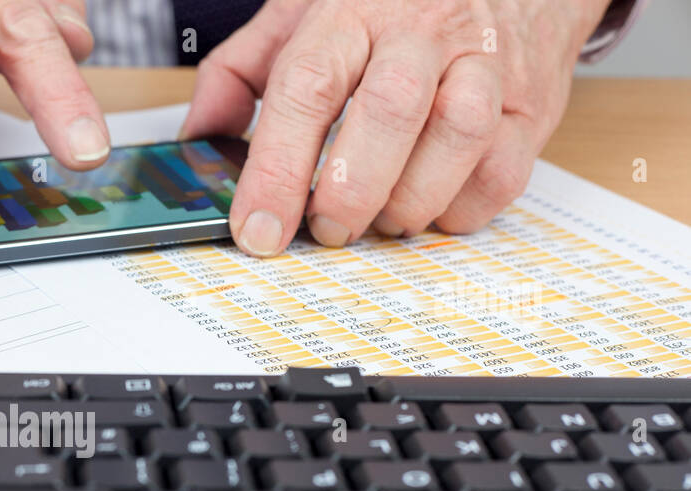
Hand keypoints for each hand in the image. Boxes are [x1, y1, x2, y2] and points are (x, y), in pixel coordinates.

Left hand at [180, 0, 611, 255]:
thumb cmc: (388, 4)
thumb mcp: (300, 14)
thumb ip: (239, 72)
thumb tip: (198, 137)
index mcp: (353, 10)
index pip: (307, 88)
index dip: (277, 169)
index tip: (256, 229)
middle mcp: (424, 32)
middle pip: (388, 113)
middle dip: (349, 190)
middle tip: (326, 229)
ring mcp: (486, 66)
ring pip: (456, 140)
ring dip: (409, 201)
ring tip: (379, 221)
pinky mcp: (531, 106)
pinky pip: (501, 172)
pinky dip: (460, 209)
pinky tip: (430, 209)